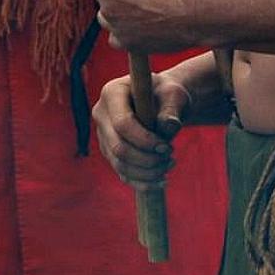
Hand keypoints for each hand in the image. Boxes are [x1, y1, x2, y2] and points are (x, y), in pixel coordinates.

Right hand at [92, 68, 190, 190]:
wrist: (162, 101)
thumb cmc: (167, 95)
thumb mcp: (173, 96)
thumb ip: (171, 109)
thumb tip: (169, 125)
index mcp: (112, 93)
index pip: (122, 123)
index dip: (145, 140)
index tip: (168, 148)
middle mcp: (101, 114)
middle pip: (118, 148)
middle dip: (147, 160)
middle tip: (170, 159)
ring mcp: (103, 135)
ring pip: (119, 164)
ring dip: (147, 172)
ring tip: (169, 165)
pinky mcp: (109, 151)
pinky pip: (122, 173)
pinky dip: (142, 182)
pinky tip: (161, 181)